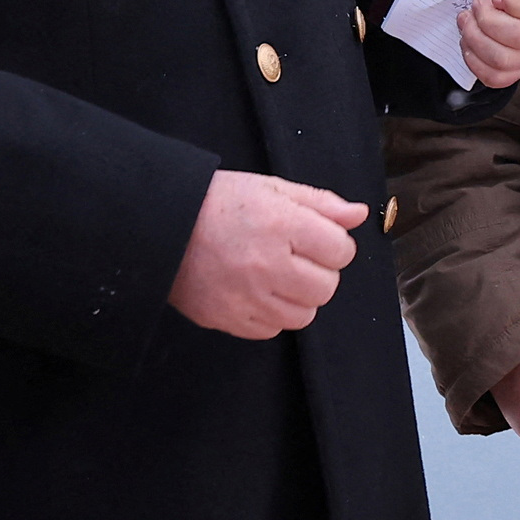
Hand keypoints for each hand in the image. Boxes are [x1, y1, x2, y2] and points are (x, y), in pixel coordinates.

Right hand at [168, 171, 365, 338]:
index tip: (315, 239)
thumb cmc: (218, 203)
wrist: (161, 225)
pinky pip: (271, 330)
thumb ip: (320, 203)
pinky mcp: (228, 318)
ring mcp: (247, 296)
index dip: (333, 244)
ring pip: (304, 315)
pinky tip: (255, 291)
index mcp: (281, 225)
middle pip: (326, 287)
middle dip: (318, 272)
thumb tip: (358, 215)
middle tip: (294, 257)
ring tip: (275, 276)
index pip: (341, 251)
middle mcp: (267, 264)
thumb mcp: (271, 188)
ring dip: (297, 297)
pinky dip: (270, 314)